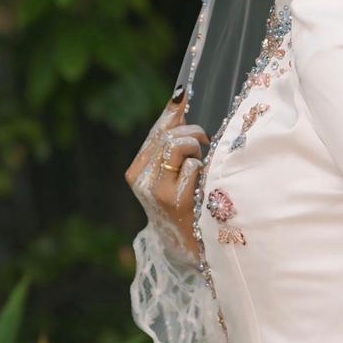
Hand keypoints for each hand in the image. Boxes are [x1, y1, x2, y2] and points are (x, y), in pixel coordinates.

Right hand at [125, 89, 209, 262]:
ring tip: (201, 167)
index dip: (172, 113)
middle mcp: (141, 180)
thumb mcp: (172, 173)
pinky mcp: (174, 200)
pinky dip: (203, 172)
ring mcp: (155, 191)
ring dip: (197, 151)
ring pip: (178, 146)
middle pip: (168, 135)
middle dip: (192, 133)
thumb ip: (172, 140)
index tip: (183, 93)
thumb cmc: (184, 205)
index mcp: (137, 171)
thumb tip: (179, 97)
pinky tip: (202, 188)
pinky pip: (194, 167)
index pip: (156, 132)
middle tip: (204, 144)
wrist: (187, 248)